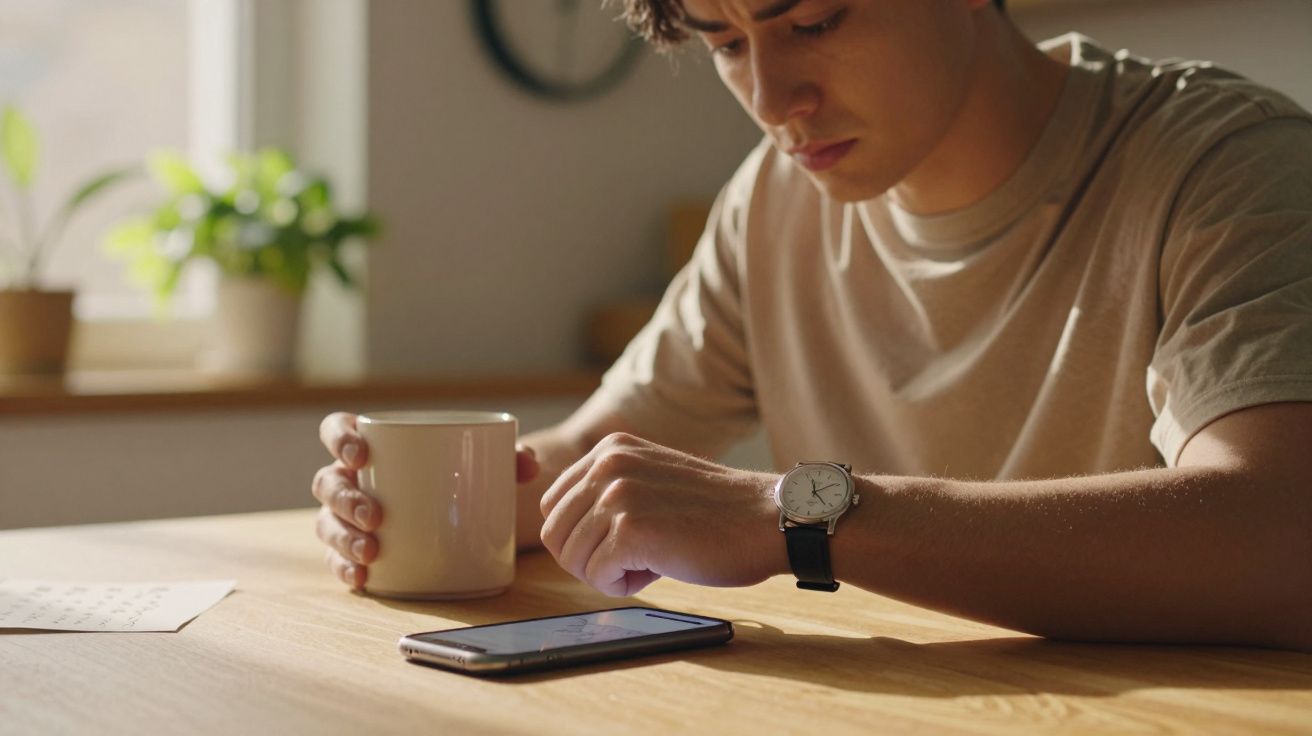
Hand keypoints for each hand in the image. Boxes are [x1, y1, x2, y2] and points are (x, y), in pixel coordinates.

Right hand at [313, 412, 542, 590]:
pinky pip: (337, 560)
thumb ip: (507, 458)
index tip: (362, 454)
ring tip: (371, 552)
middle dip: (345, 499)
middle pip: (327, 482)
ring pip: (327, 523)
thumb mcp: (483, 463)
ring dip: (343, 537)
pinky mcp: (354, 551)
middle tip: (376, 516)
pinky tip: (362, 578)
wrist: (463, 514)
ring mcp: (348, 517)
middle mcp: (351, 480)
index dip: (339, 438)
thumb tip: (528, 463)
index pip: (337, 430)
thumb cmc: (461, 477)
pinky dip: (345, 569)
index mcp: (372, 448)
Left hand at [538, 432, 784, 596]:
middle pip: (554, 534)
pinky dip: (622, 585)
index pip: (553, 505)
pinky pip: (597, 577)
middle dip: (586, 559)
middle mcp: (608, 465)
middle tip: (630, 561)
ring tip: (650, 561)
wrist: (765, 519)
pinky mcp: (631, 531)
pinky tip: (657, 570)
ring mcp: (618, 495)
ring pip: (572, 559)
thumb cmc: (715, 511)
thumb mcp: (650, 479)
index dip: (579, 536)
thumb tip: (562, 533)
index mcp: (610, 449)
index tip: (616, 542)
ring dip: (607, 573)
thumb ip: (608, 492)